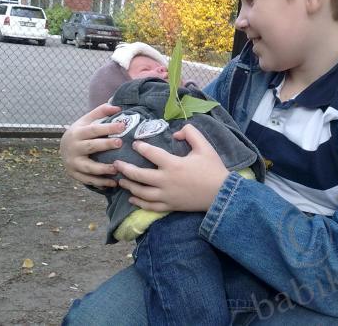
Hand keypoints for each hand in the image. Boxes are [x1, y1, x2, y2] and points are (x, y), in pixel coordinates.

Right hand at [60, 104, 124, 187]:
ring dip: (103, 169)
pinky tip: (112, 183)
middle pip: (91, 146)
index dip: (108, 127)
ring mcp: (73, 163)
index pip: (94, 129)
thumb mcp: (87, 120)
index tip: (123, 126)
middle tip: (120, 143)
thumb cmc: (80, 133)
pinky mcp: (75, 174)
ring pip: (89, 167)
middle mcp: (74, 148)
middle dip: (105, 145)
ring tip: (117, 168)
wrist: (62, 148)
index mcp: (78, 133)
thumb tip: (117, 106)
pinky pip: (88, 180)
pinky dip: (100, 183)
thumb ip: (101, 112)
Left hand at [115, 124, 229, 211]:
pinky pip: (149, 206)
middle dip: (125, 169)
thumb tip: (176, 132)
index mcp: (174, 164)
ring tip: (120, 180)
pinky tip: (132, 198)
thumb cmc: (213, 169)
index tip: (135, 144)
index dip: (141, 147)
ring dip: (129, 185)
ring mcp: (166, 195)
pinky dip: (138, 202)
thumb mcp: (205, 146)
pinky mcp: (169, 206)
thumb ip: (191, 133)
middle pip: (139, 175)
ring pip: (141, 192)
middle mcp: (166, 181)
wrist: (221, 194)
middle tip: (116, 164)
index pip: (151, 154)